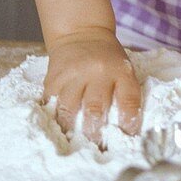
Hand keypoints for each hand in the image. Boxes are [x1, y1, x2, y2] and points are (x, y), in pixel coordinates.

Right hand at [43, 27, 141, 143]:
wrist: (81, 32)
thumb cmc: (107, 57)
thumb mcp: (123, 68)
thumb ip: (124, 93)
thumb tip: (124, 130)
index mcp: (120, 70)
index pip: (128, 100)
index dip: (129, 122)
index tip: (127, 139)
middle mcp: (98, 71)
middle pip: (96, 108)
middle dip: (96, 133)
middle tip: (96, 148)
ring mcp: (74, 74)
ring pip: (70, 109)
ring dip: (71, 130)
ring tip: (74, 143)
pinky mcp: (55, 77)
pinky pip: (52, 102)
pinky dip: (54, 118)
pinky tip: (56, 128)